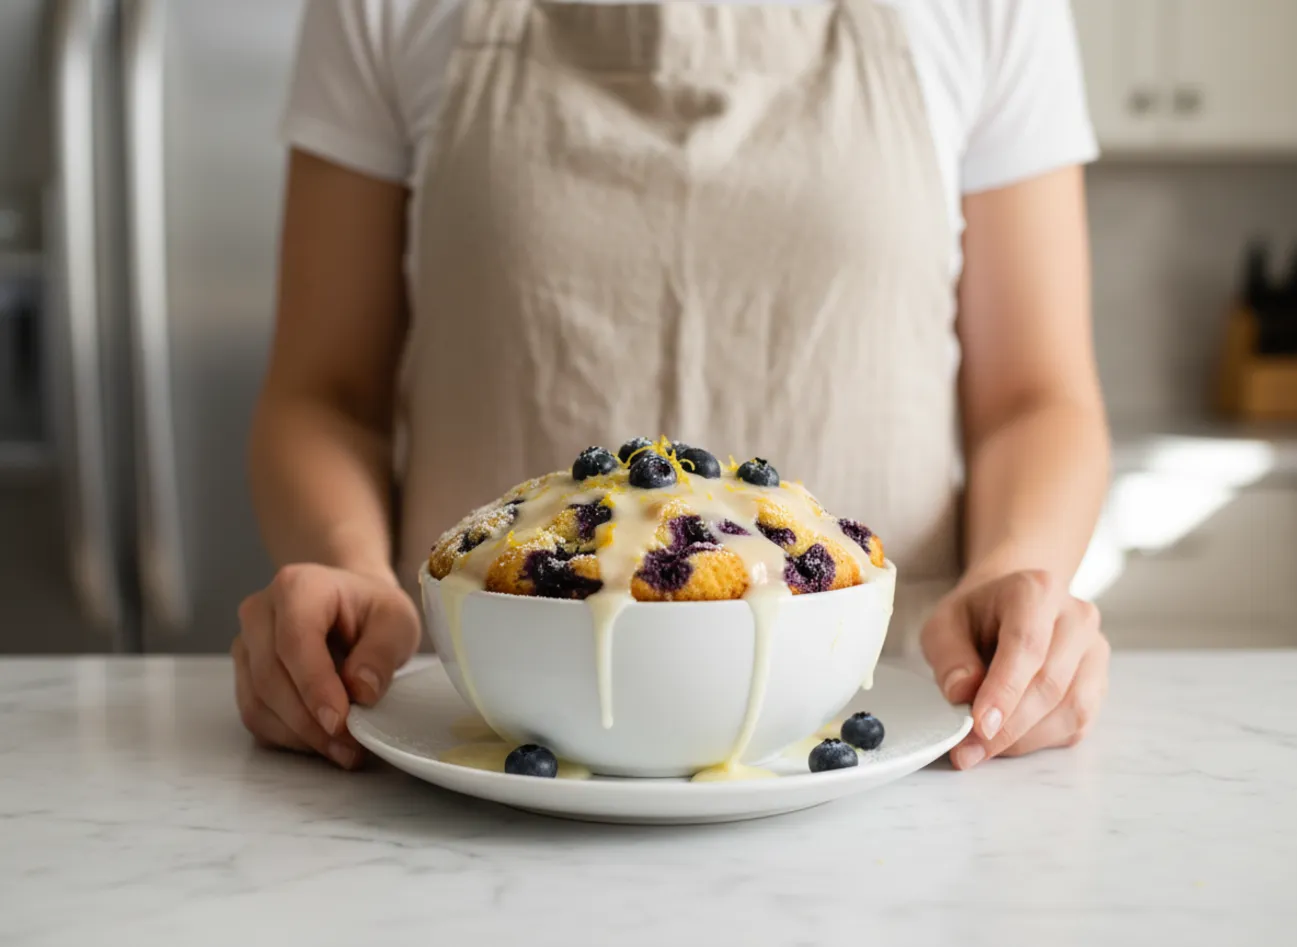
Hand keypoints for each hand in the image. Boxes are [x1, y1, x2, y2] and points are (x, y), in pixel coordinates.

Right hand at [233, 564, 420, 768]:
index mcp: (297, 587)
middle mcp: (260, 612)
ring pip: (258, 702)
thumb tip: (360, 691)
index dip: (315, 686)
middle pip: (271, 677)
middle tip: (351, 746)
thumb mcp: (396, 621)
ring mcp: (246, 645)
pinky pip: (256, 715)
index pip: (295, 642)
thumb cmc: (372, 610)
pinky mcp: (244, 675)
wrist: (350, 607)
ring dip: (300, 735)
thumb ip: (382, 651)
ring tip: (343, 750)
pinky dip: (288, 737)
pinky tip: (322, 742)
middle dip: (310, 721)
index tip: (341, 722)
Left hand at [920, 569, 1109, 768]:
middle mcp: (1077, 617)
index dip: (1004, 691)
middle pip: (1051, 682)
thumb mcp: (944, 624)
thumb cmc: (977, 616)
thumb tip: (963, 694)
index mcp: (1037, 591)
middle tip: (969, 750)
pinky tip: (1008, 739)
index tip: (979, 726)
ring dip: (1024, 738)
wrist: (1009, 607)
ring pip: (1071, 708)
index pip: (1027, 645)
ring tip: (982, 748)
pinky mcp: (1099, 683)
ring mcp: (1095, 651)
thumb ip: (949, 656)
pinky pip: (1077, 723)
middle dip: (1008, 726)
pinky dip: (1039, 740)